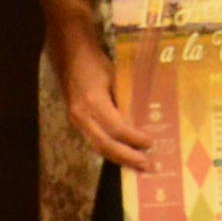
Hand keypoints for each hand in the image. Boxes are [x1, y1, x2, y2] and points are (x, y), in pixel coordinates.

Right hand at [53, 16, 155, 170]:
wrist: (70, 54)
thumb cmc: (95, 62)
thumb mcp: (115, 77)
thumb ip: (125, 99)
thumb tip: (143, 119)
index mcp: (93, 102)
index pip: (116, 128)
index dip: (134, 139)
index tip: (151, 143)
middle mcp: (82, 116)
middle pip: (105, 145)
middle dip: (127, 157)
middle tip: (147, 166)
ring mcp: (76, 120)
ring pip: (98, 147)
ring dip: (119, 157)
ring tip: (137, 165)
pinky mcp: (76, 122)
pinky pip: (94, 141)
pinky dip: (110, 150)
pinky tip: (123, 154)